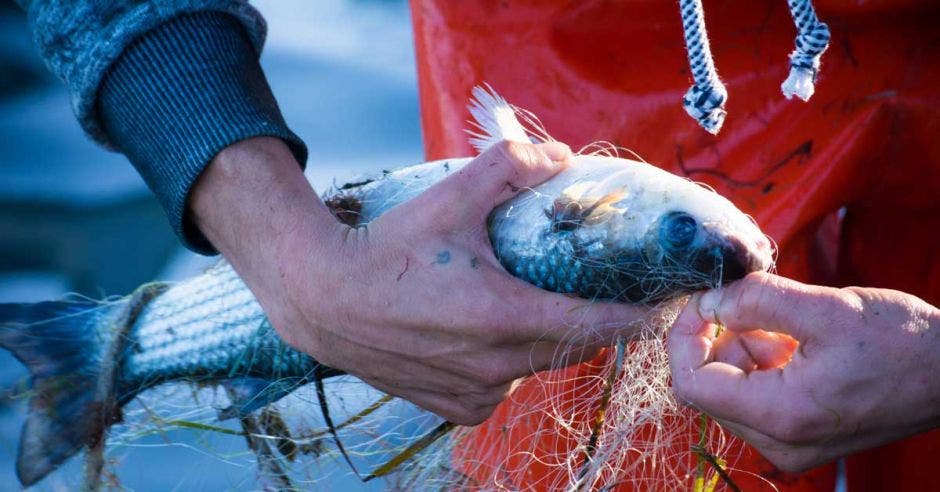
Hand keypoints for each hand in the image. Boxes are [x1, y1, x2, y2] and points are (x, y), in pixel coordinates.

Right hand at [192, 137, 647, 424]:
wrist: (323, 300)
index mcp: (503, 317)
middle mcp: (495, 365)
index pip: (596, 326)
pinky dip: (509, 363)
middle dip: (591, 322)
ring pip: (537, 368)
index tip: (663, 305)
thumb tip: (559, 156)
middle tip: (595, 290)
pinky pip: (504, 387)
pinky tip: (487, 336)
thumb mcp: (448, 200)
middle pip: (572, 347)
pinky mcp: (455, 408)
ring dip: (545, 341)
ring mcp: (475, 392)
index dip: (636, 317)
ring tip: (530, 305)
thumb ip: (507, 170)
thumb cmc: (387, 250)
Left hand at [668, 272, 939, 470]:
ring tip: (785, 322)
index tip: (701, 301)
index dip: (684, 337)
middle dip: (716, 340)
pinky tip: (796, 341)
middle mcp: (780, 443)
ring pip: (732, 391)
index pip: (691, 383)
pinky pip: (758, 398)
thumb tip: (708, 301)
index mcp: (781, 416)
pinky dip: (762, 363)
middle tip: (747, 302)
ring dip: (742, 348)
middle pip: (708, 388)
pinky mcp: (803, 436)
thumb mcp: (826, 308)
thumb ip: (756, 301)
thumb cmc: (902, 342)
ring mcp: (792, 445)